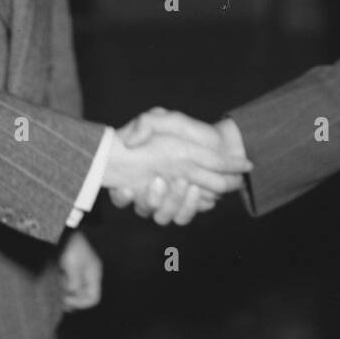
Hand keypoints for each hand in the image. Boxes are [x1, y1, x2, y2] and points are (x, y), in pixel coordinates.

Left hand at [58, 230, 101, 311]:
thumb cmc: (72, 248)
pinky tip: (56, 280)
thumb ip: (74, 284)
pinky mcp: (72, 270)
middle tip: (59, 298)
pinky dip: (62, 285)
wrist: (65, 232)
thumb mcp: (74, 267)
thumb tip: (72, 297)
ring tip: (57, 287)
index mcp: (94, 275)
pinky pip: (69, 283)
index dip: (80, 303)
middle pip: (84, 296)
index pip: (93, 298)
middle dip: (72, 299)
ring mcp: (81, 273)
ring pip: (75, 291)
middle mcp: (89, 276)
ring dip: (65, 292)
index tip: (66, 299)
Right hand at [107, 109, 247, 225]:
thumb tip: (129, 142)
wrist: (219, 145)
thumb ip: (146, 124)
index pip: (119, 194)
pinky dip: (188, 207)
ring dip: (170, 202)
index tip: (127, 188)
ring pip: (161, 217)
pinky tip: (196, 189)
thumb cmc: (188, 132)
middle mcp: (150, 193)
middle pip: (141, 209)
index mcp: (138, 174)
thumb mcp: (168, 120)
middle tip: (160, 180)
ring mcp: (168, 203)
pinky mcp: (186, 209)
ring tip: (184, 181)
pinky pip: (182, 218)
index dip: (120, 196)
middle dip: (149, 199)